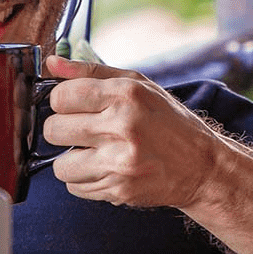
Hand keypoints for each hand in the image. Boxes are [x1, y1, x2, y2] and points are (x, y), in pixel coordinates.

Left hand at [42, 55, 225, 207]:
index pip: (61, 97)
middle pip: (54, 130)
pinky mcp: (119, 190)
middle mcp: (122, 127)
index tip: (74, 105)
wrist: (201, 166)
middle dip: (63, 130)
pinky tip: (104, 168)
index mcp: (125, 95)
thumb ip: (91, 71)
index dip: (62, 101)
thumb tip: (51, 63)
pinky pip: (75, 187)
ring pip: (60, 165)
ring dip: (71, 160)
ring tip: (93, 152)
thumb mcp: (137, 84)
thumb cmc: (168, 121)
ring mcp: (120, 163)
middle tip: (84, 130)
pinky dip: (84, 179)